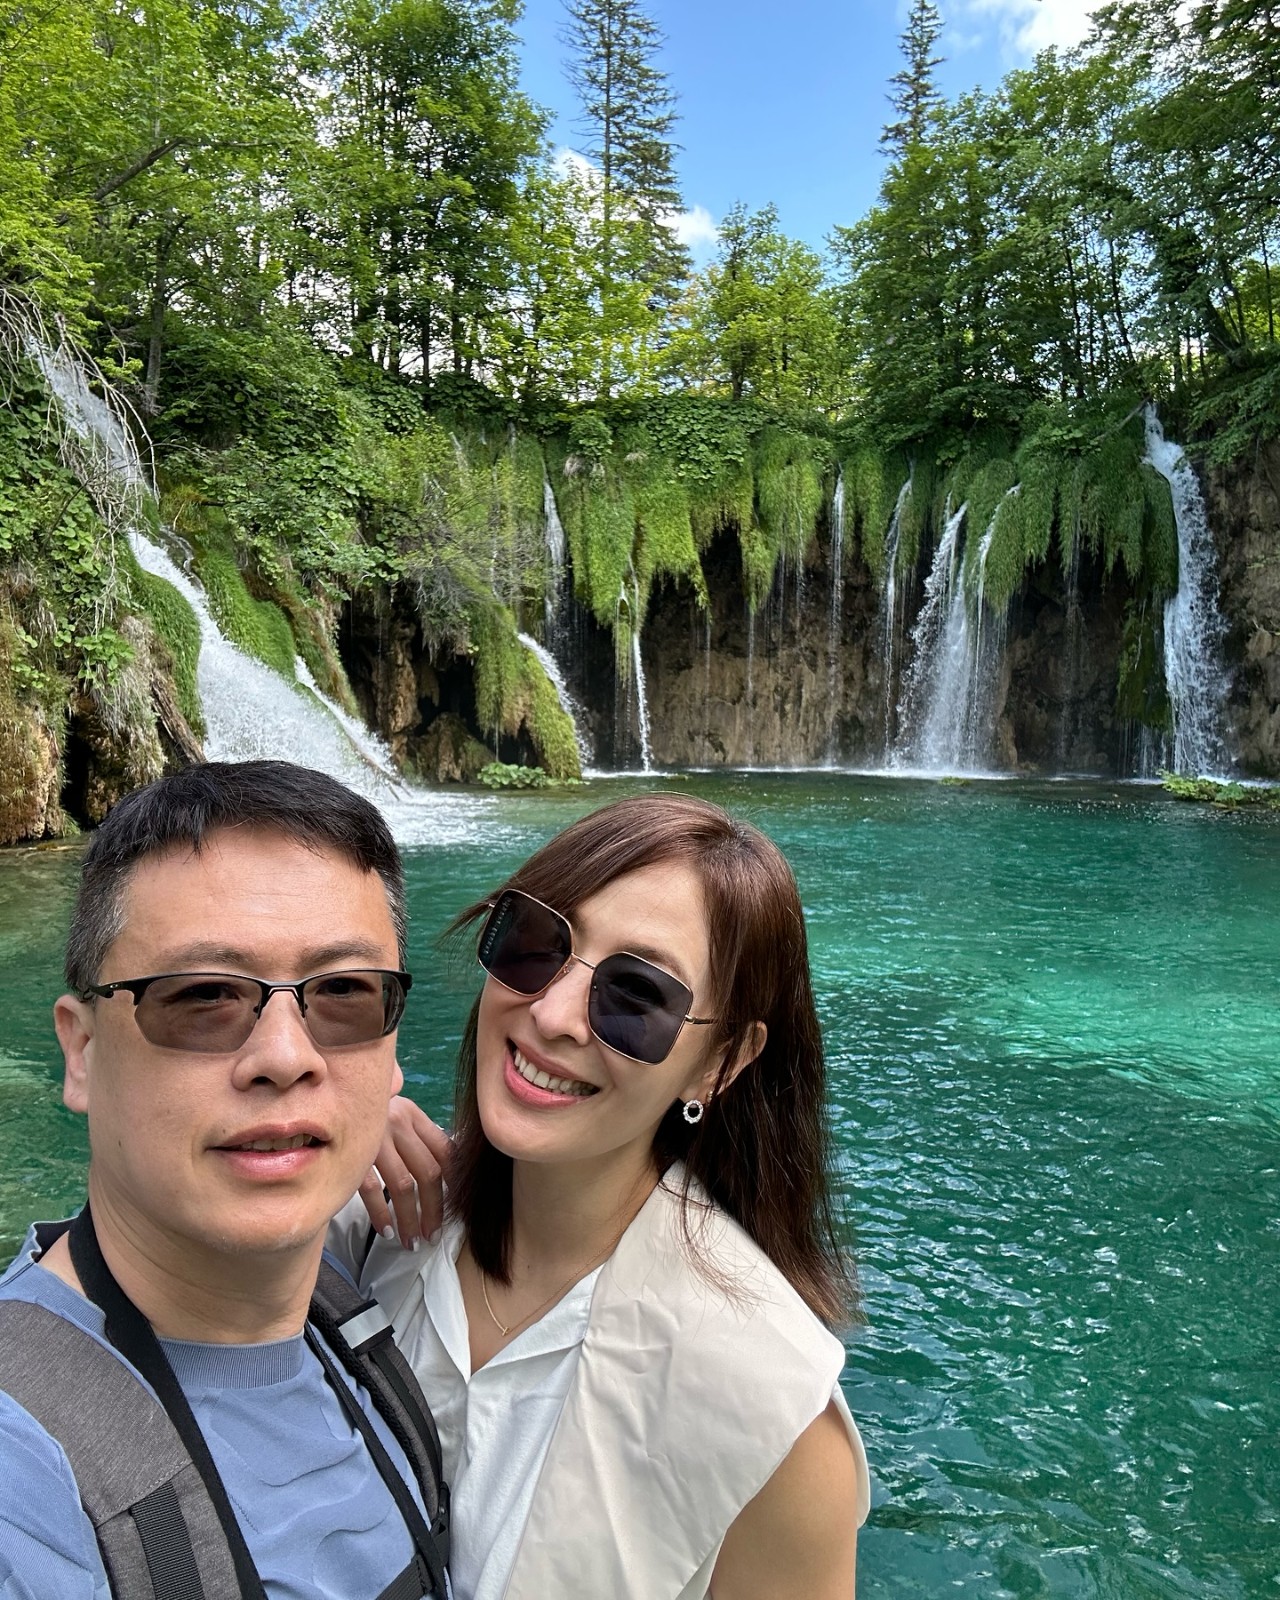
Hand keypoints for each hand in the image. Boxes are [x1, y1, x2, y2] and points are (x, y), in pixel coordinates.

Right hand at [358, 1093, 453, 1248]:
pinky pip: (372, 1190)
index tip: (455, 1208)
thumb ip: (417, 1137)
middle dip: (434, 1210)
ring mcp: (375, 1138)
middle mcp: (398, 1124)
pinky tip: (387, 1231)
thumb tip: (444, 1173)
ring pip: (403, 1186)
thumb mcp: (395, 1114)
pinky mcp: (353, 1154)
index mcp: (413, 1115)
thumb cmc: (366, 1113)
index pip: (446, 1151)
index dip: (455, 1182)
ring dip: (409, 1219)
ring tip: (412, 1242)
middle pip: (428, 1173)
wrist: (324, 1096)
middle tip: (433, 1236)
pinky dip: (380, 1214)